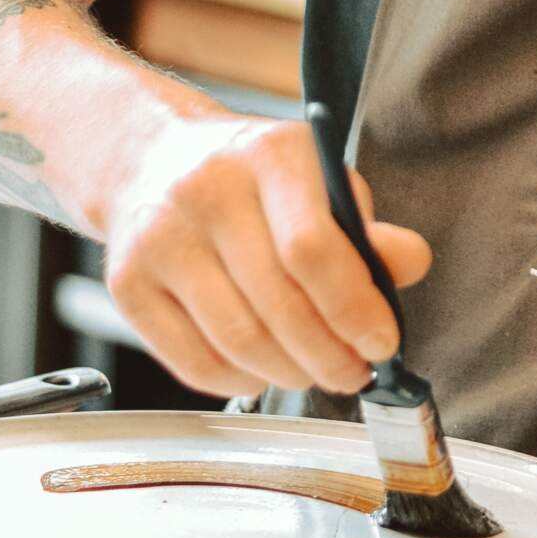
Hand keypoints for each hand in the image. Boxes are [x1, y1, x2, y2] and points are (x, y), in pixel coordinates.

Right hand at [102, 114, 431, 396]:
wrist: (153, 159)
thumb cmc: (255, 180)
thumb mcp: (319, 181)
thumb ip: (368, 230)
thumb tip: (410, 264)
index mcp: (271, 156)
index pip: (312, 248)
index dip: (353, 308)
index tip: (382, 343)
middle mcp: (207, 190)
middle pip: (277, 303)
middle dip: (328, 355)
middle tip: (354, 373)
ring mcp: (159, 237)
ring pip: (236, 340)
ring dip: (288, 374)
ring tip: (313, 373)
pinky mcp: (126, 282)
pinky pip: (192, 361)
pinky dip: (238, 381)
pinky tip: (261, 371)